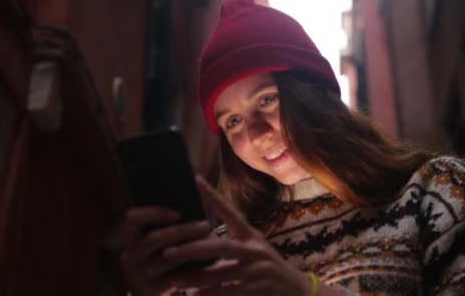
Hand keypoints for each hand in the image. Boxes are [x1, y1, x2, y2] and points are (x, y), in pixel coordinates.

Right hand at [121, 205, 212, 295]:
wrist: (149, 290)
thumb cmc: (159, 255)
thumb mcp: (156, 240)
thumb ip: (168, 223)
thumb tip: (197, 204)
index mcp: (130, 236)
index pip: (132, 218)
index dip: (154, 213)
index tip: (179, 213)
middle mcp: (130, 254)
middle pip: (153, 239)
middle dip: (182, 231)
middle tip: (206, 225)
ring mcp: (139, 274)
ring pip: (166, 260)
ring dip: (191, 249)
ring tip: (212, 241)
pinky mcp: (151, 289)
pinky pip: (173, 278)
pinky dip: (192, 269)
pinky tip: (209, 261)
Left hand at [151, 176, 312, 295]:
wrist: (297, 291)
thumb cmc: (267, 269)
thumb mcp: (253, 251)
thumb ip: (230, 245)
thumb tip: (199, 240)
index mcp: (251, 236)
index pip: (230, 212)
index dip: (213, 197)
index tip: (196, 180)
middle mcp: (254, 249)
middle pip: (218, 246)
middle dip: (190, 249)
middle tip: (167, 252)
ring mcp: (257, 270)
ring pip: (220, 273)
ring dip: (194, 278)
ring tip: (173, 280)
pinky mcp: (258, 289)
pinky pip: (229, 291)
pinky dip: (210, 294)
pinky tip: (195, 295)